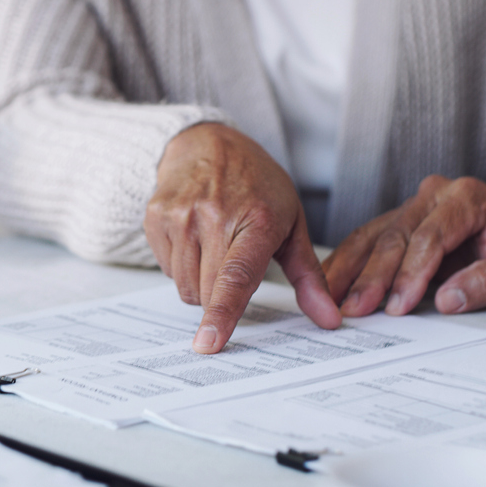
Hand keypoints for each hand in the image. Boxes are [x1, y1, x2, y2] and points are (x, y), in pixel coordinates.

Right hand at [145, 123, 339, 352]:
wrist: (208, 143)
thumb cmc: (256, 186)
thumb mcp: (292, 224)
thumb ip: (309, 277)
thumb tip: (329, 320)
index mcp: (255, 220)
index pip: (235, 276)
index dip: (222, 313)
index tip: (209, 343)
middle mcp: (213, 216)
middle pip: (207, 292)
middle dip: (221, 296)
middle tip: (234, 262)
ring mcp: (180, 215)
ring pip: (184, 286)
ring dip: (199, 283)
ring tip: (213, 248)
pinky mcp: (155, 217)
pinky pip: (165, 269)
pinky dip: (180, 266)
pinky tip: (193, 238)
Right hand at [324, 175, 485, 316]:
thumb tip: (448, 299)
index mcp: (467, 197)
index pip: (430, 237)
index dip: (411, 273)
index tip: (399, 305)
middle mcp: (434, 194)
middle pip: (394, 236)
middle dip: (372, 276)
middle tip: (354, 309)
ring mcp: (413, 205)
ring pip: (372, 236)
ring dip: (349, 270)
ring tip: (330, 299)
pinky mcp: (398, 221)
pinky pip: (366, 240)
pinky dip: (346, 264)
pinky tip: (329, 284)